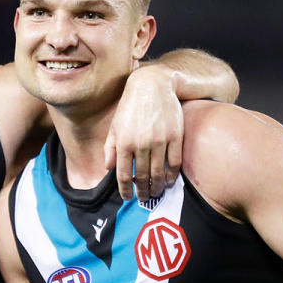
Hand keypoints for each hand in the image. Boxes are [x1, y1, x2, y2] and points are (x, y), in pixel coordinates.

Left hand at [105, 65, 183, 200]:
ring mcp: (159, 140)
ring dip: (157, 186)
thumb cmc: (130, 106)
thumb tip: (108, 168)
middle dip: (142, 191)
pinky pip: (174, 162)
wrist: (152, 85)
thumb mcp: (115, 126)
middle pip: (142, 177)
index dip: (125, 190)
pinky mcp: (175, 136)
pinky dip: (172, 175)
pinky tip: (170, 181)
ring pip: (159, 172)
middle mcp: (141, 143)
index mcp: (124, 142)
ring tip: (156, 192)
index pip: (123, 174)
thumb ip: (111, 148)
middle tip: (144, 197)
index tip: (127, 197)